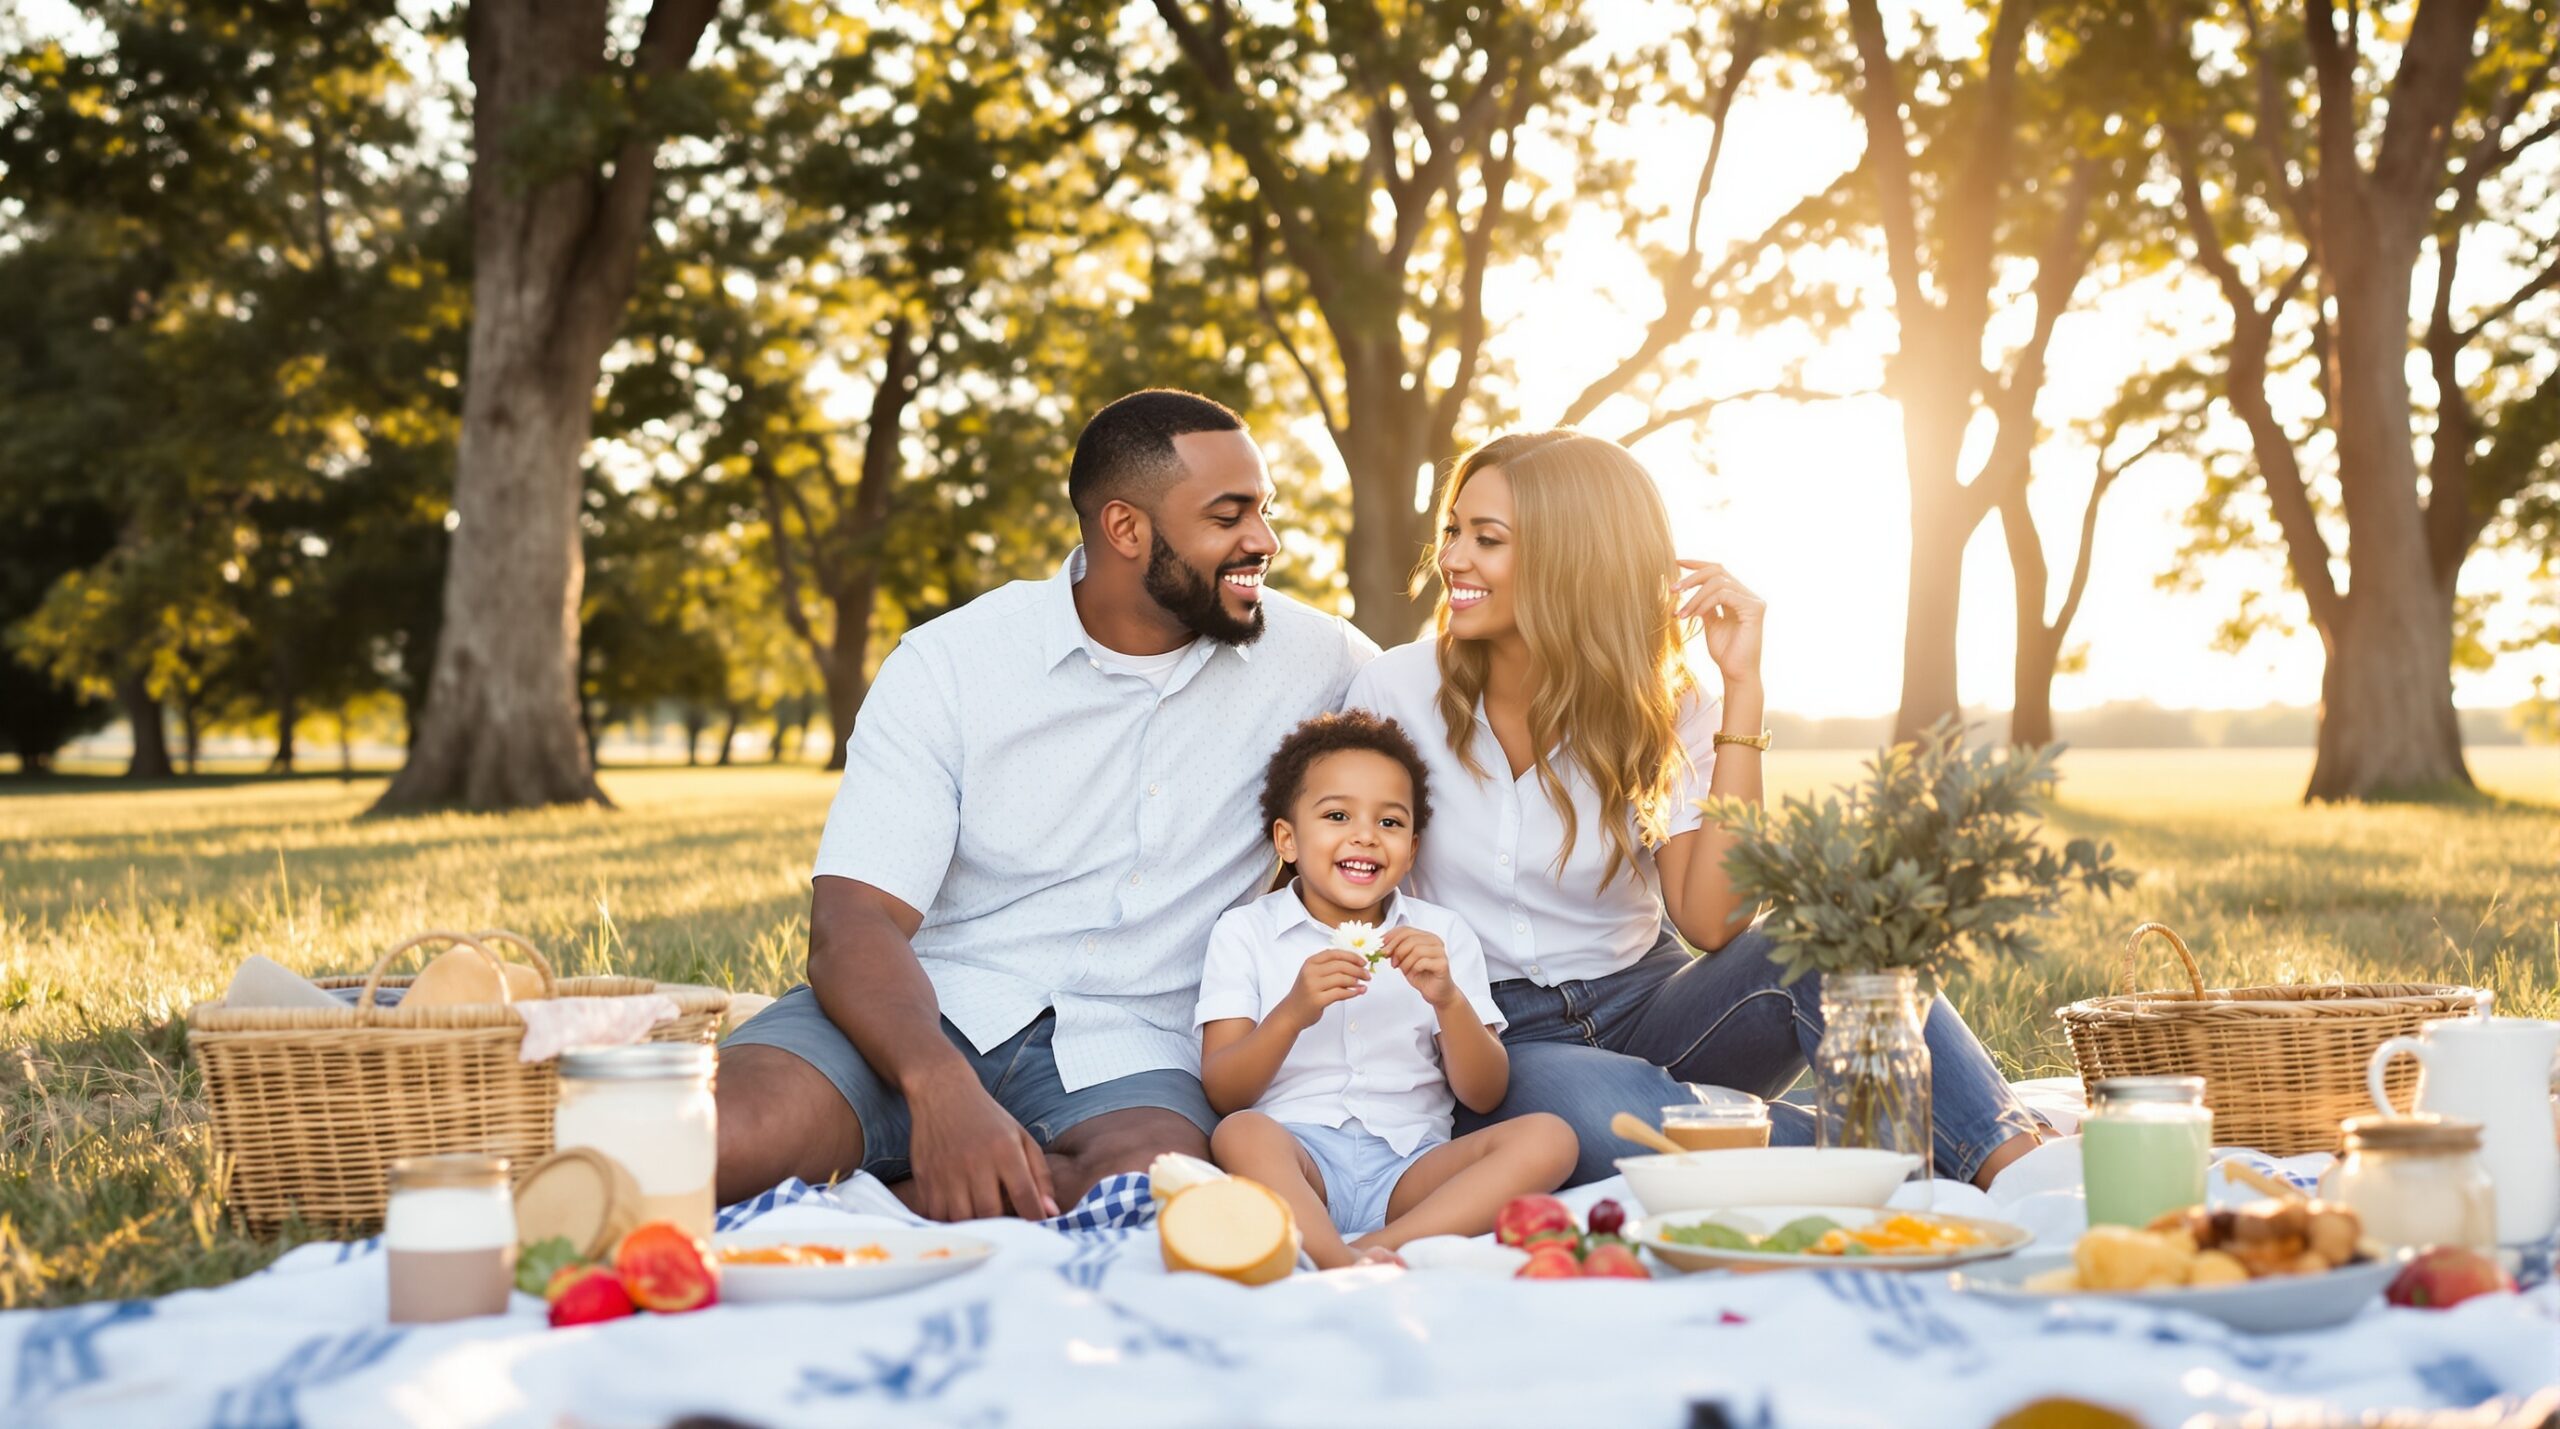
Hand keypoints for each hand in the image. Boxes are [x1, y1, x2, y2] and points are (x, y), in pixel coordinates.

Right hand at [904, 1067, 1059, 1222]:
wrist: (942, 1093)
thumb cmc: (988, 1119)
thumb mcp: (1021, 1138)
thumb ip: (1039, 1174)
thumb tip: (1051, 1212)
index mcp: (1004, 1150)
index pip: (1024, 1194)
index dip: (1033, 1216)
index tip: (1036, 1227)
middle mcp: (974, 1162)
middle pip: (990, 1212)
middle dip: (1001, 1225)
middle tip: (1005, 1225)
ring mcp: (946, 1171)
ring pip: (961, 1218)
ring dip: (973, 1226)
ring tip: (982, 1220)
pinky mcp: (925, 1177)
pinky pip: (935, 1214)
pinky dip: (948, 1221)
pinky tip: (957, 1214)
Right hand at [1278, 949, 1368, 1028]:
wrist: (1291, 1013)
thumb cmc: (1305, 993)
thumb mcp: (1313, 975)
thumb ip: (1330, 968)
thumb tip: (1356, 965)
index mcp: (1310, 962)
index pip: (1335, 954)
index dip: (1352, 956)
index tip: (1363, 962)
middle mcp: (1310, 972)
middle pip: (1341, 966)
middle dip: (1358, 970)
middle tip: (1367, 975)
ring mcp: (1313, 986)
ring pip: (1342, 979)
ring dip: (1356, 981)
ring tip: (1363, 984)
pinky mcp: (1317, 1000)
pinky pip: (1340, 993)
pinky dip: (1352, 992)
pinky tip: (1358, 992)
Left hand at [1382, 927, 1459, 1008]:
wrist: (1436, 992)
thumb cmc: (1421, 975)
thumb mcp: (1404, 960)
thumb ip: (1396, 950)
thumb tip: (1382, 945)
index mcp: (1425, 936)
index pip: (1406, 930)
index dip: (1391, 937)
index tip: (1382, 946)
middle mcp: (1435, 941)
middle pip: (1410, 938)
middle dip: (1396, 951)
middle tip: (1392, 963)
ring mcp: (1440, 952)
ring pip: (1416, 950)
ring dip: (1405, 962)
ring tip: (1404, 970)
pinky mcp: (1442, 964)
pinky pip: (1422, 962)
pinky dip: (1414, 968)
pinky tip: (1414, 973)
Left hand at [1674, 559, 1765, 683]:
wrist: (1735, 673)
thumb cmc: (1725, 652)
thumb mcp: (1710, 622)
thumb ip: (1704, 605)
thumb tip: (1688, 589)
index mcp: (1738, 595)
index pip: (1718, 571)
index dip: (1696, 564)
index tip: (1675, 562)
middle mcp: (1748, 595)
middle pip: (1718, 570)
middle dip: (1692, 577)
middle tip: (1672, 590)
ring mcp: (1753, 600)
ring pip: (1718, 582)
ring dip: (1694, 597)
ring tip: (1681, 614)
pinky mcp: (1755, 609)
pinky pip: (1724, 595)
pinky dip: (1705, 603)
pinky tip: (1694, 616)